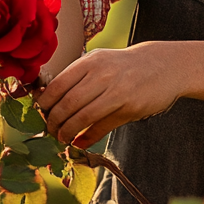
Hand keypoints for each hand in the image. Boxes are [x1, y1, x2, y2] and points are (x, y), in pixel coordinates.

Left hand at [35, 42, 185, 148]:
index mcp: (90, 61)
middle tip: (50, 129)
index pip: (58, 84)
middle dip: (54, 121)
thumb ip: (75, 77)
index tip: (41, 112)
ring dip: (68, 131)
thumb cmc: (123, 65)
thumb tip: (45, 98)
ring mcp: (117, 92)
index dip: (45, 102)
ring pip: (83, 117)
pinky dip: (88, 137)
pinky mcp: (130, 108)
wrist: (162, 65)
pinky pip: (102, 126)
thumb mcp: (99, 61)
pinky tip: (80, 142)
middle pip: (68, 103)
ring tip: (62, 137)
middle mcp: (103, 75)